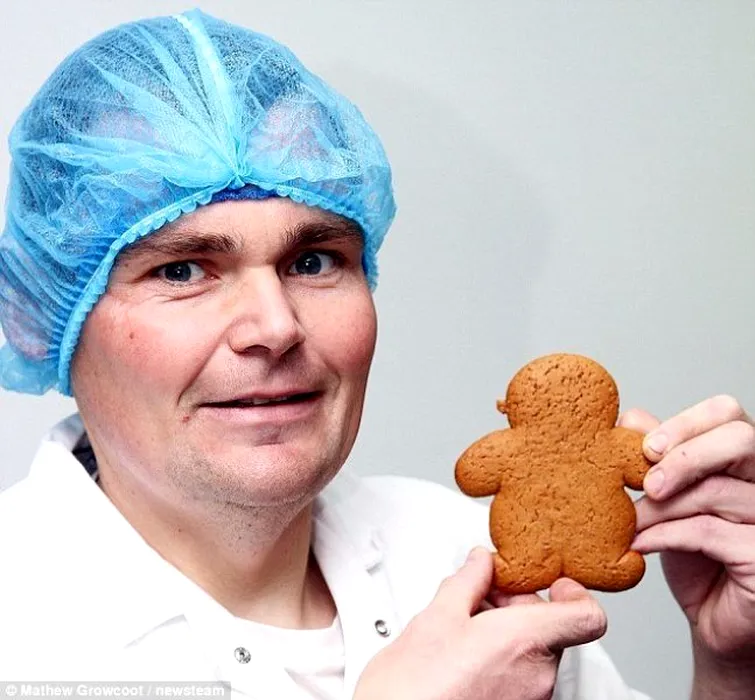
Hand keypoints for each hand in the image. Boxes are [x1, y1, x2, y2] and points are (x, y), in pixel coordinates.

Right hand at [353, 547, 606, 699]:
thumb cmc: (415, 688)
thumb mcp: (436, 616)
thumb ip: (468, 582)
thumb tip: (480, 563)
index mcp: (527, 641)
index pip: (587, 616)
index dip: (573, 592)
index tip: (550, 582)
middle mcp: (538, 675)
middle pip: (551, 629)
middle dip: (516, 606)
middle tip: (479, 598)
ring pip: (533, 653)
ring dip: (505, 632)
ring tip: (461, 628)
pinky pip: (520, 677)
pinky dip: (499, 659)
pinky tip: (462, 655)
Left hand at [621, 396, 754, 674]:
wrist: (713, 618)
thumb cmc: (696, 555)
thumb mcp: (671, 497)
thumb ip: (658, 457)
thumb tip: (632, 417)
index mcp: (744, 459)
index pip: (727, 413)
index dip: (685, 423)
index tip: (647, 447)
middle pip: (739, 438)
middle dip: (684, 454)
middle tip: (648, 483)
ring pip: (715, 489)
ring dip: (660, 506)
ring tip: (630, 521)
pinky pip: (708, 532)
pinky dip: (665, 535)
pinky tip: (641, 543)